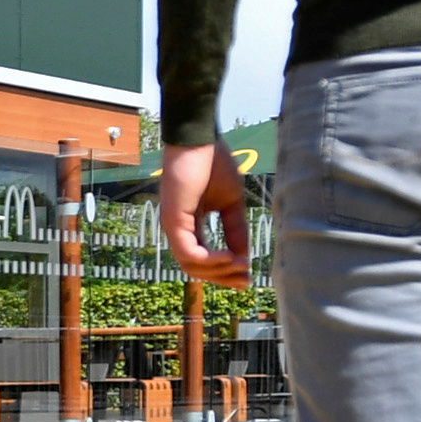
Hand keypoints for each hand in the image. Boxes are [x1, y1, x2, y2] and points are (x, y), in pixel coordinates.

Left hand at [158, 141, 251, 289]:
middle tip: (245, 282)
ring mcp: (173, 226)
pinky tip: (229, 256)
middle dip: (222, 278)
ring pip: (191, 265)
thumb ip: (235, 230)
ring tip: (240, 266)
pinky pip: (189, 253)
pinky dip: (209, 260)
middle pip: (196, 268)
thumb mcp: (231, 203)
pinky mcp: (173, 220)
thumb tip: (244, 256)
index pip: (204, 259)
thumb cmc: (213, 164)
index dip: (225, 271)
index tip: (247, 278)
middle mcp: (179, 229)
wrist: (201, 139)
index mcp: (191, 225)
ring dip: (218, 271)